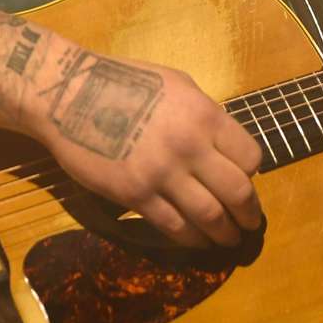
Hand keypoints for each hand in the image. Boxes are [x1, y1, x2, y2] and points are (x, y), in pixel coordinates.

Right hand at [26, 47, 262, 247]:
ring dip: (225, 234)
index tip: (246, 180)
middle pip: (238, 193)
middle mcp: (190, 146)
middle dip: (249, 215)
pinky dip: (191, 239)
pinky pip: (174, 226)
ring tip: (228, 240)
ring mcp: (162, 174)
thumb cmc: (124, 81)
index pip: (250, 157)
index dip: (252, 173)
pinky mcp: (135, 195)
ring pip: (210, 217)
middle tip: (250, 224)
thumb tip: (224, 145)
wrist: (70, 94)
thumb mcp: (176, 85)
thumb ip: (204, 115)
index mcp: (204, 115)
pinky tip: (197, 241)